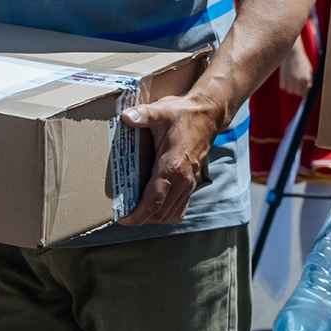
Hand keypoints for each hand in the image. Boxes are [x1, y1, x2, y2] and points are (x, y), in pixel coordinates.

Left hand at [117, 91, 222, 224]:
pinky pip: (179, 208)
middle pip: (160, 213)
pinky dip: (165, 213)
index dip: (138, 214)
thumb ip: (143, 115)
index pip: (154, 202)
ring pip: (170, 214)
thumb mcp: (161, 111)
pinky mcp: (191, 183)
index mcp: (172, 167)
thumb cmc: (183, 115)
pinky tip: (153, 206)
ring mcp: (189, 184)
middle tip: (122, 214)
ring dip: (153, 217)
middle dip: (141, 218)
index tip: (123, 218)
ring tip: (134, 212)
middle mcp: (182, 181)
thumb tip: (126, 116)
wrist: (208, 115)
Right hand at [277, 39, 314, 99]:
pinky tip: (287, 80)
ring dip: (291, 88)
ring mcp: (289, 79)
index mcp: (306, 78)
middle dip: (298, 91)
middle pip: (298, 93)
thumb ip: (309, 80)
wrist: (292, 52)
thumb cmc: (302, 61)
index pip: (306, 92)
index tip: (304, 90)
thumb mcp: (309, 71)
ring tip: (292, 83)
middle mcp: (298, 80)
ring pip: (290, 91)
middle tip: (298, 87)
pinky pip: (283, 86)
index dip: (305, 92)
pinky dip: (284, 85)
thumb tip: (309, 89)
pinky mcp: (282, 76)